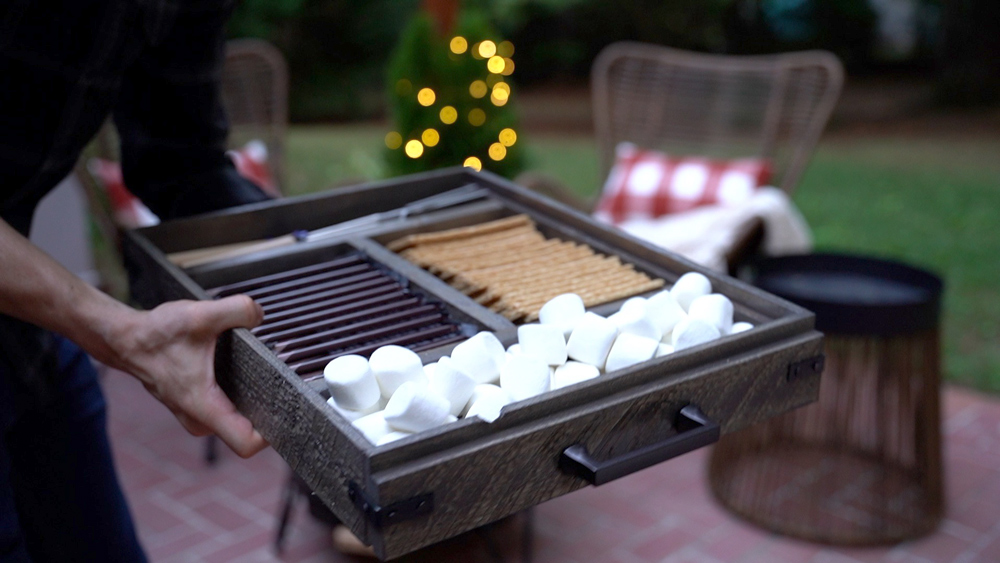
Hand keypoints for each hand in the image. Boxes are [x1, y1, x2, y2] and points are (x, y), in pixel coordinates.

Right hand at [115, 295, 267, 457]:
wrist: (127, 339)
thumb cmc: (156, 334)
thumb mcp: (200, 314)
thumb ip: (238, 310)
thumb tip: (259, 314)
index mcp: (203, 406)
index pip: (246, 444)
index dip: (271, 434)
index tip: (287, 410)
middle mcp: (200, 419)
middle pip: (248, 430)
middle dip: (267, 407)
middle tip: (279, 379)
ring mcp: (197, 415)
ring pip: (237, 418)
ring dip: (252, 397)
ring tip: (262, 370)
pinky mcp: (197, 405)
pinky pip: (227, 408)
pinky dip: (238, 391)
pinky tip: (245, 368)